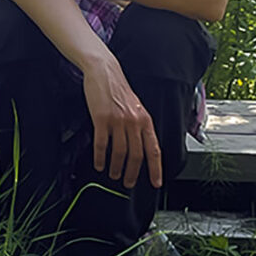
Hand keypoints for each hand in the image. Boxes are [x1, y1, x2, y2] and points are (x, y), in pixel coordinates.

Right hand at [80, 57, 162, 190]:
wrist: (104, 72)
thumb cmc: (119, 90)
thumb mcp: (135, 107)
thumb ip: (139, 126)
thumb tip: (140, 147)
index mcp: (145, 120)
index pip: (154, 149)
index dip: (156, 168)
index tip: (156, 182)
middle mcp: (134, 122)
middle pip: (136, 155)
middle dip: (133, 173)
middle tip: (128, 183)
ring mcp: (118, 121)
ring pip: (120, 152)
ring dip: (116, 167)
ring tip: (113, 175)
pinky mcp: (101, 119)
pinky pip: (102, 144)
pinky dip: (100, 157)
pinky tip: (99, 164)